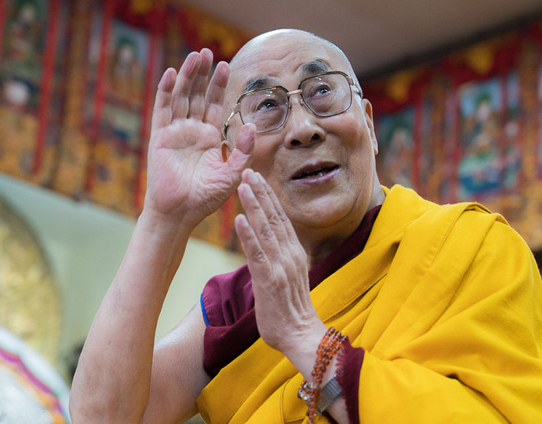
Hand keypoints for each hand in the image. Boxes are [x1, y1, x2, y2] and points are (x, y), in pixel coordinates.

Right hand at [144, 49, 254, 227]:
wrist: (181, 213)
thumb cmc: (206, 198)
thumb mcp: (232, 173)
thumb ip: (243, 150)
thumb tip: (250, 125)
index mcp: (210, 138)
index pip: (215, 104)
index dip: (219, 85)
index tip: (226, 65)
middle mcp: (192, 131)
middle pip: (198, 95)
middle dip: (203, 74)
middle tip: (207, 51)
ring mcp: (175, 132)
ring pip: (181, 97)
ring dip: (187, 76)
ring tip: (195, 56)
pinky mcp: (160, 137)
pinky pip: (163, 110)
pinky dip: (166, 91)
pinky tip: (171, 74)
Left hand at [234, 169, 323, 352]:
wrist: (302, 336)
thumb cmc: (291, 311)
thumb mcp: (288, 279)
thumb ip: (279, 261)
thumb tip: (268, 249)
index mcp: (294, 253)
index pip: (281, 219)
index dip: (269, 197)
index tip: (258, 178)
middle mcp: (290, 255)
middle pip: (274, 217)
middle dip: (260, 193)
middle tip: (248, 171)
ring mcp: (281, 267)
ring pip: (266, 230)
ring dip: (253, 206)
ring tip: (242, 186)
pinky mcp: (270, 281)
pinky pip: (257, 254)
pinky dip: (248, 236)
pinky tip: (240, 220)